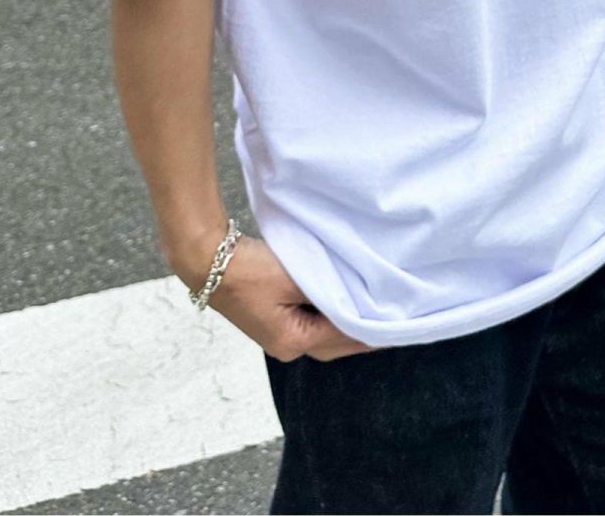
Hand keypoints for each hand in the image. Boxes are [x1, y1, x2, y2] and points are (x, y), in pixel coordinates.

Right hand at [169, 228, 375, 363]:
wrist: (207, 259)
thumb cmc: (249, 269)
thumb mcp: (293, 278)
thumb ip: (327, 290)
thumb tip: (355, 296)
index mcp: (292, 341)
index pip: (343, 337)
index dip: (371, 329)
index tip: (397, 322)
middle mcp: (286, 345)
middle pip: (334, 344)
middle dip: (362, 333)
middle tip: (391, 320)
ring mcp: (277, 334)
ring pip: (323, 334)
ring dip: (345, 323)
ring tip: (372, 309)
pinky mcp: (271, 319)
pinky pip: (310, 322)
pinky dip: (328, 314)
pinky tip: (340, 301)